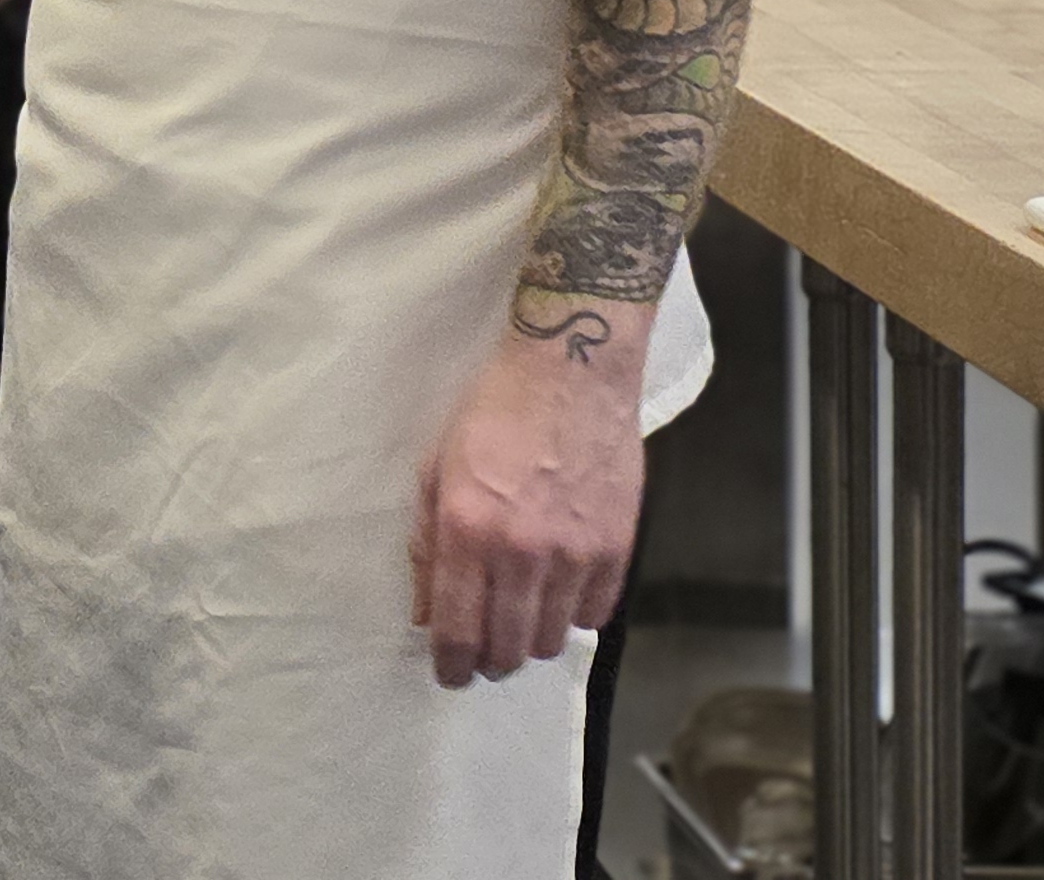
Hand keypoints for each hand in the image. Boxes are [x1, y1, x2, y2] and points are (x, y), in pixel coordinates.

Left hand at [410, 312, 649, 687]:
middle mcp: (522, 552)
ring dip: (530, 640)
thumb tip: (425, 614)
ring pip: (552, 639)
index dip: (452, 666)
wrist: (569, 369)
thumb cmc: (491, 410)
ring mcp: (575, 553)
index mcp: (467, 530)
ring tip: (517, 619)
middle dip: (489, 662)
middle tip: (481, 654)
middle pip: (508, 649)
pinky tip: (558, 593)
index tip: (449, 675)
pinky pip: (595, 614)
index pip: (459, 632)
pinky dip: (573, 615)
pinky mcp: (618, 547)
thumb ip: (426, 546)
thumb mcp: (435, 468)